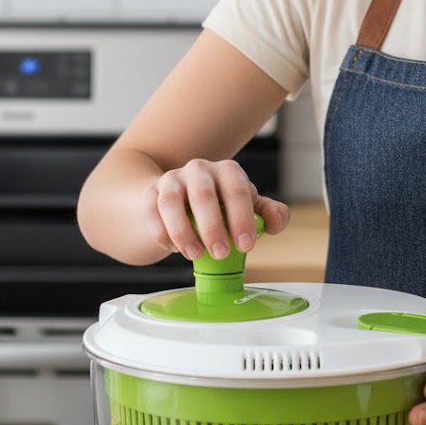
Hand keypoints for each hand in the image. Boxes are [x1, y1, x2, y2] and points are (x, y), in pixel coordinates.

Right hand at [141, 158, 289, 260]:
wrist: (182, 199)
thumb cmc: (221, 205)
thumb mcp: (248, 207)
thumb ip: (269, 214)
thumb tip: (275, 222)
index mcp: (228, 171)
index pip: (237, 191)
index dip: (242, 219)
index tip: (246, 245)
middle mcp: (199, 169)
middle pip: (204, 196)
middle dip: (213, 227)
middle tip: (221, 254)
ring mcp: (172, 179)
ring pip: (171, 202)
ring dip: (183, 231)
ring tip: (195, 255)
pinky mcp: (150, 193)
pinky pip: (150, 211)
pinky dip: (161, 232)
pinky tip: (172, 248)